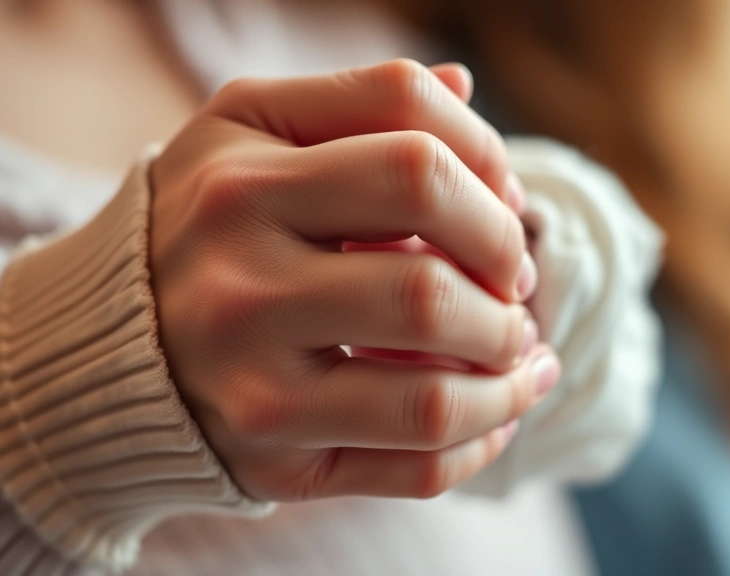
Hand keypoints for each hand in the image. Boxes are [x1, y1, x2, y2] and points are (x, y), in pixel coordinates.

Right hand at [149, 60, 557, 500]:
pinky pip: (412, 467)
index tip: (504, 199)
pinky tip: (501, 411)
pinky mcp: (272, 457)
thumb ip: (358, 101)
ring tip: (521, 352)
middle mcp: (236, 282)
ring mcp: (250, 383)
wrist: (107, 342)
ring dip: (509, 375)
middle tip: (515, 285)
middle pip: (429, 285)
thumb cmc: (210, 224)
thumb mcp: (252, 131)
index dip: (491, 166)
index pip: (414, 144)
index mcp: (240, 178)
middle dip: (506, 281)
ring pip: (431, 397)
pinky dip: (483, 440)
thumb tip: (466, 86)